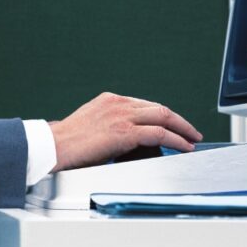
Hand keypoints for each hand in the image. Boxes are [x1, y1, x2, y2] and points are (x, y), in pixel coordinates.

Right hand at [48, 93, 202, 171]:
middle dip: (179, 120)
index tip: (171, 124)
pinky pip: (159, 133)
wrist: (54, 146)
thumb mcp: (90, 126)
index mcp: (110, 100)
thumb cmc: (66, 143)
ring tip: (193, 139)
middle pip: (159, 108)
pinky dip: (176, 140)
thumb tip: (123, 142)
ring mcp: (123, 115)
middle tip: (191, 131)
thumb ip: (109, 128)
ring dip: (183, 129)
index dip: (162, 115)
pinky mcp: (125, 131)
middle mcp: (119, 103)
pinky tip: (184, 147)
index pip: (145, 105)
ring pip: (164, 117)